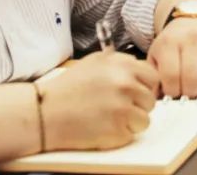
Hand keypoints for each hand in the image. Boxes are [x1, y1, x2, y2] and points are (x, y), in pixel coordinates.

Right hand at [37, 51, 158, 150]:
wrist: (44, 113)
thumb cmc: (67, 89)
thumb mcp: (94, 62)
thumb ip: (120, 63)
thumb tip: (139, 70)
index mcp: (122, 65)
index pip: (153, 77)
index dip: (144, 87)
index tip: (134, 94)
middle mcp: (126, 83)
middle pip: (150, 99)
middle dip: (137, 105)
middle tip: (116, 108)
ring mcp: (123, 106)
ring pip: (145, 118)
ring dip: (130, 121)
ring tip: (107, 117)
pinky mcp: (118, 129)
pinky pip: (132, 134)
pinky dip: (121, 134)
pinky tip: (102, 127)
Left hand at [148, 17, 196, 98]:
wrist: (193, 19)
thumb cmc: (172, 43)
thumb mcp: (156, 55)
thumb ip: (154, 76)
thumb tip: (154, 98)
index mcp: (169, 43)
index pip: (171, 76)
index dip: (172, 91)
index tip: (172, 92)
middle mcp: (191, 39)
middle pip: (193, 79)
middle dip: (189, 93)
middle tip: (187, 92)